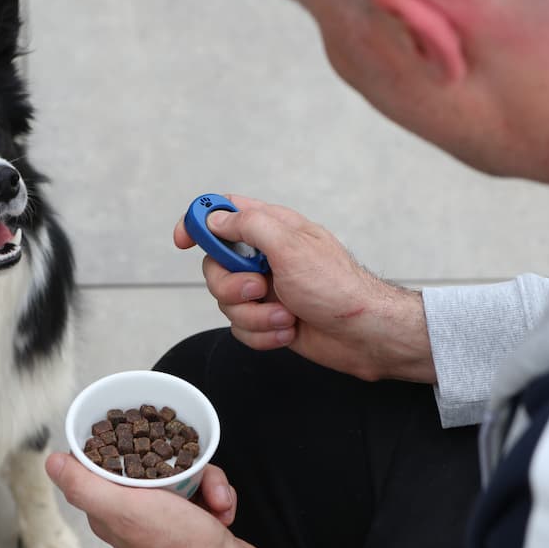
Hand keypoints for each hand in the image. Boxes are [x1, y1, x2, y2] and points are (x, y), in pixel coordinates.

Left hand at [46, 454, 282, 547]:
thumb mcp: (124, 508)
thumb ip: (84, 485)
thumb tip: (52, 462)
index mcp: (111, 512)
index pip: (108, 465)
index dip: (124, 446)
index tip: (143, 435)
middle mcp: (137, 516)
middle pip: (153, 465)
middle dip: (179, 465)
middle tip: (193, 475)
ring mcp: (167, 519)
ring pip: (184, 476)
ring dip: (205, 482)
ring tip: (213, 499)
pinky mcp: (195, 522)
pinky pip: (205, 492)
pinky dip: (217, 497)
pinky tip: (221, 510)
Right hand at [174, 194, 435, 382]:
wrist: (364, 335)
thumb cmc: (338, 288)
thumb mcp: (290, 246)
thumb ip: (248, 226)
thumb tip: (215, 219)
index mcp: (271, 228)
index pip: (222, 213)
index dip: (198, 222)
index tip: (183, 240)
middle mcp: (265, 257)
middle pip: (214, 266)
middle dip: (231, 285)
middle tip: (260, 288)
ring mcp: (266, 289)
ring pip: (226, 302)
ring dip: (254, 315)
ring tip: (285, 317)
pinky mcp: (268, 319)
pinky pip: (241, 328)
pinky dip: (262, 334)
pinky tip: (288, 331)